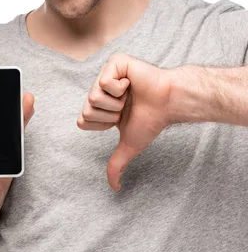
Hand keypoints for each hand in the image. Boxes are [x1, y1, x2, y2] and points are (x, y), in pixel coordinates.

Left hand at [78, 53, 173, 190]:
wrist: (169, 103)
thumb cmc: (151, 120)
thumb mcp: (129, 145)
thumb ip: (117, 165)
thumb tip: (115, 188)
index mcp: (99, 107)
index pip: (82, 121)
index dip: (102, 125)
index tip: (120, 120)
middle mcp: (99, 90)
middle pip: (86, 110)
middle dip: (109, 114)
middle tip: (127, 107)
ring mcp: (105, 75)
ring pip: (93, 97)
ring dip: (116, 102)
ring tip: (130, 96)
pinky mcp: (114, 63)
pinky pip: (104, 81)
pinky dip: (120, 87)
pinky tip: (132, 84)